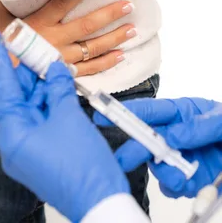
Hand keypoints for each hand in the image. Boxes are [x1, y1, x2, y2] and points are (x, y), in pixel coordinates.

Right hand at [0, 0, 135, 76]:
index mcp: (40, 24)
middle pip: (87, 25)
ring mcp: (63, 59)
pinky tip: (121, 55)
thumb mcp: (1, 21)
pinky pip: (91, 68)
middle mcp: (55, 40)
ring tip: (132, 29)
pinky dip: (107, 62)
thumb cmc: (0, 47)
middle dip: (109, 14)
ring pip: (94, 47)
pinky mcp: (66, 73)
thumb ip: (6, 1)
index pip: (63, 3)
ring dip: (115, 38)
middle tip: (128, 5)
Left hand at [0, 29, 129, 222]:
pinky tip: (61, 85)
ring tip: (53, 62)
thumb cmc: (82, 165)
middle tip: (35, 45)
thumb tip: (56, 68)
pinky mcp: (42, 153)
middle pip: (19, 96)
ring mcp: (29, 149)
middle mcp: (16, 141)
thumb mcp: (69, 117)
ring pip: (33, 107)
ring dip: (44, 86)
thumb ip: (59, 88)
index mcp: (14, 132)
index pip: (3, 86)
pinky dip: (51, 103)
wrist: (100, 204)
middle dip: (30, 71)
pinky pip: (42, 120)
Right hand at [95, 97, 221, 197]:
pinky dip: (181, 190)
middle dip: (135, 150)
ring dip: (167, 175)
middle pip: (147, 142)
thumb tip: (174, 136)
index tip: (102, 114)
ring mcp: (184, 157)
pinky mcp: (193, 178)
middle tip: (126, 159)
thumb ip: (199, 126)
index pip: (148, 111)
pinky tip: (195, 184)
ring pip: (159, 168)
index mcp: (182, 112)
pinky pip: (176, 187)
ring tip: (184, 177)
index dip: (123, 112)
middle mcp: (178, 134)